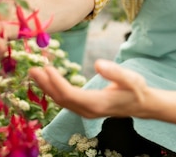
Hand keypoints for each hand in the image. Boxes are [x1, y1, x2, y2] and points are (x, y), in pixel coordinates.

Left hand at [29, 59, 150, 118]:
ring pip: (62, 101)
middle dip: (45, 85)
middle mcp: (88, 110)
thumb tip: (97, 63)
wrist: (143, 105)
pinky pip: (66, 101)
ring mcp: (86, 111)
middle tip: (32, 69)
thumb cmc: (137, 89)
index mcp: (97, 103)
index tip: (46, 67)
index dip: (56, 82)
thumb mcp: (131, 78)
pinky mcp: (86, 108)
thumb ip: (115, 72)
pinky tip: (49, 82)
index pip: (70, 94)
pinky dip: (55, 90)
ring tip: (35, 74)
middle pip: (61, 99)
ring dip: (47, 87)